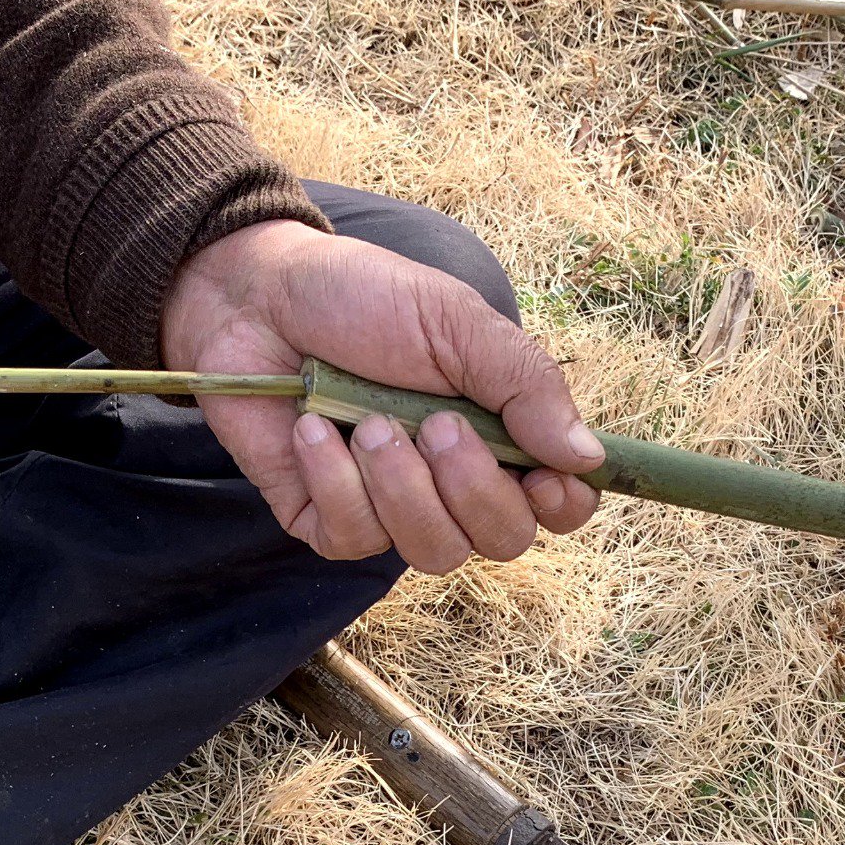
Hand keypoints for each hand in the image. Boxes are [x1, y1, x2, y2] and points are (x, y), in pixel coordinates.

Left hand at [159, 219, 600, 572]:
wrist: (256, 293)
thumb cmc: (363, 298)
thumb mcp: (457, 322)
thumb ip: (525, 385)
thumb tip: (588, 456)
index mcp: (499, 433)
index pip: (559, 506)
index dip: (561, 506)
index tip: (542, 478)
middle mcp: (451, 481)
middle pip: (500, 541)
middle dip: (470, 488)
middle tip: (435, 423)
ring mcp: (389, 506)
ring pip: (429, 551)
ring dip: (401, 485)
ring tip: (365, 421)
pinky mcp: (326, 519)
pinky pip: (353, 539)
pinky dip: (335, 482)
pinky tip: (312, 431)